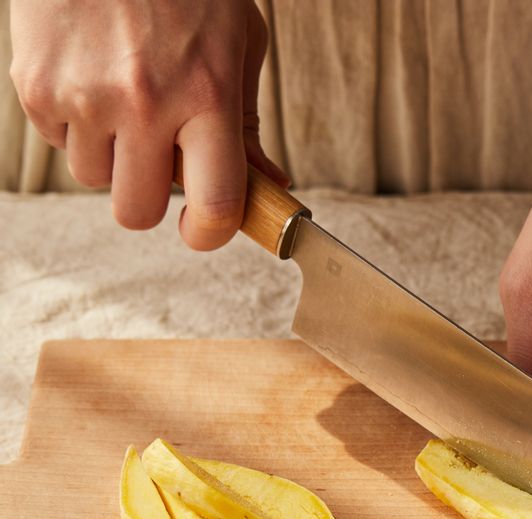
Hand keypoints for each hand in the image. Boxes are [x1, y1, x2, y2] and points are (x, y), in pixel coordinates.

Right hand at [9, 0, 287, 249]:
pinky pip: (59, 143)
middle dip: (150, 200)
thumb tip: (268, 184)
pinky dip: (77, 126)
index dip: (210, 234)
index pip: (215, 205)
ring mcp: (84, 94)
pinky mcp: (35, 84)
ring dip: (112, 158)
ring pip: (94, 180)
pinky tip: (92, 79)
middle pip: (136, 212)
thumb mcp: (237, 43)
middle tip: (158, 164)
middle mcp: (145, 102)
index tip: (202, 230)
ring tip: (123, 102)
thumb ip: (247, 123)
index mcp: (208, 95)